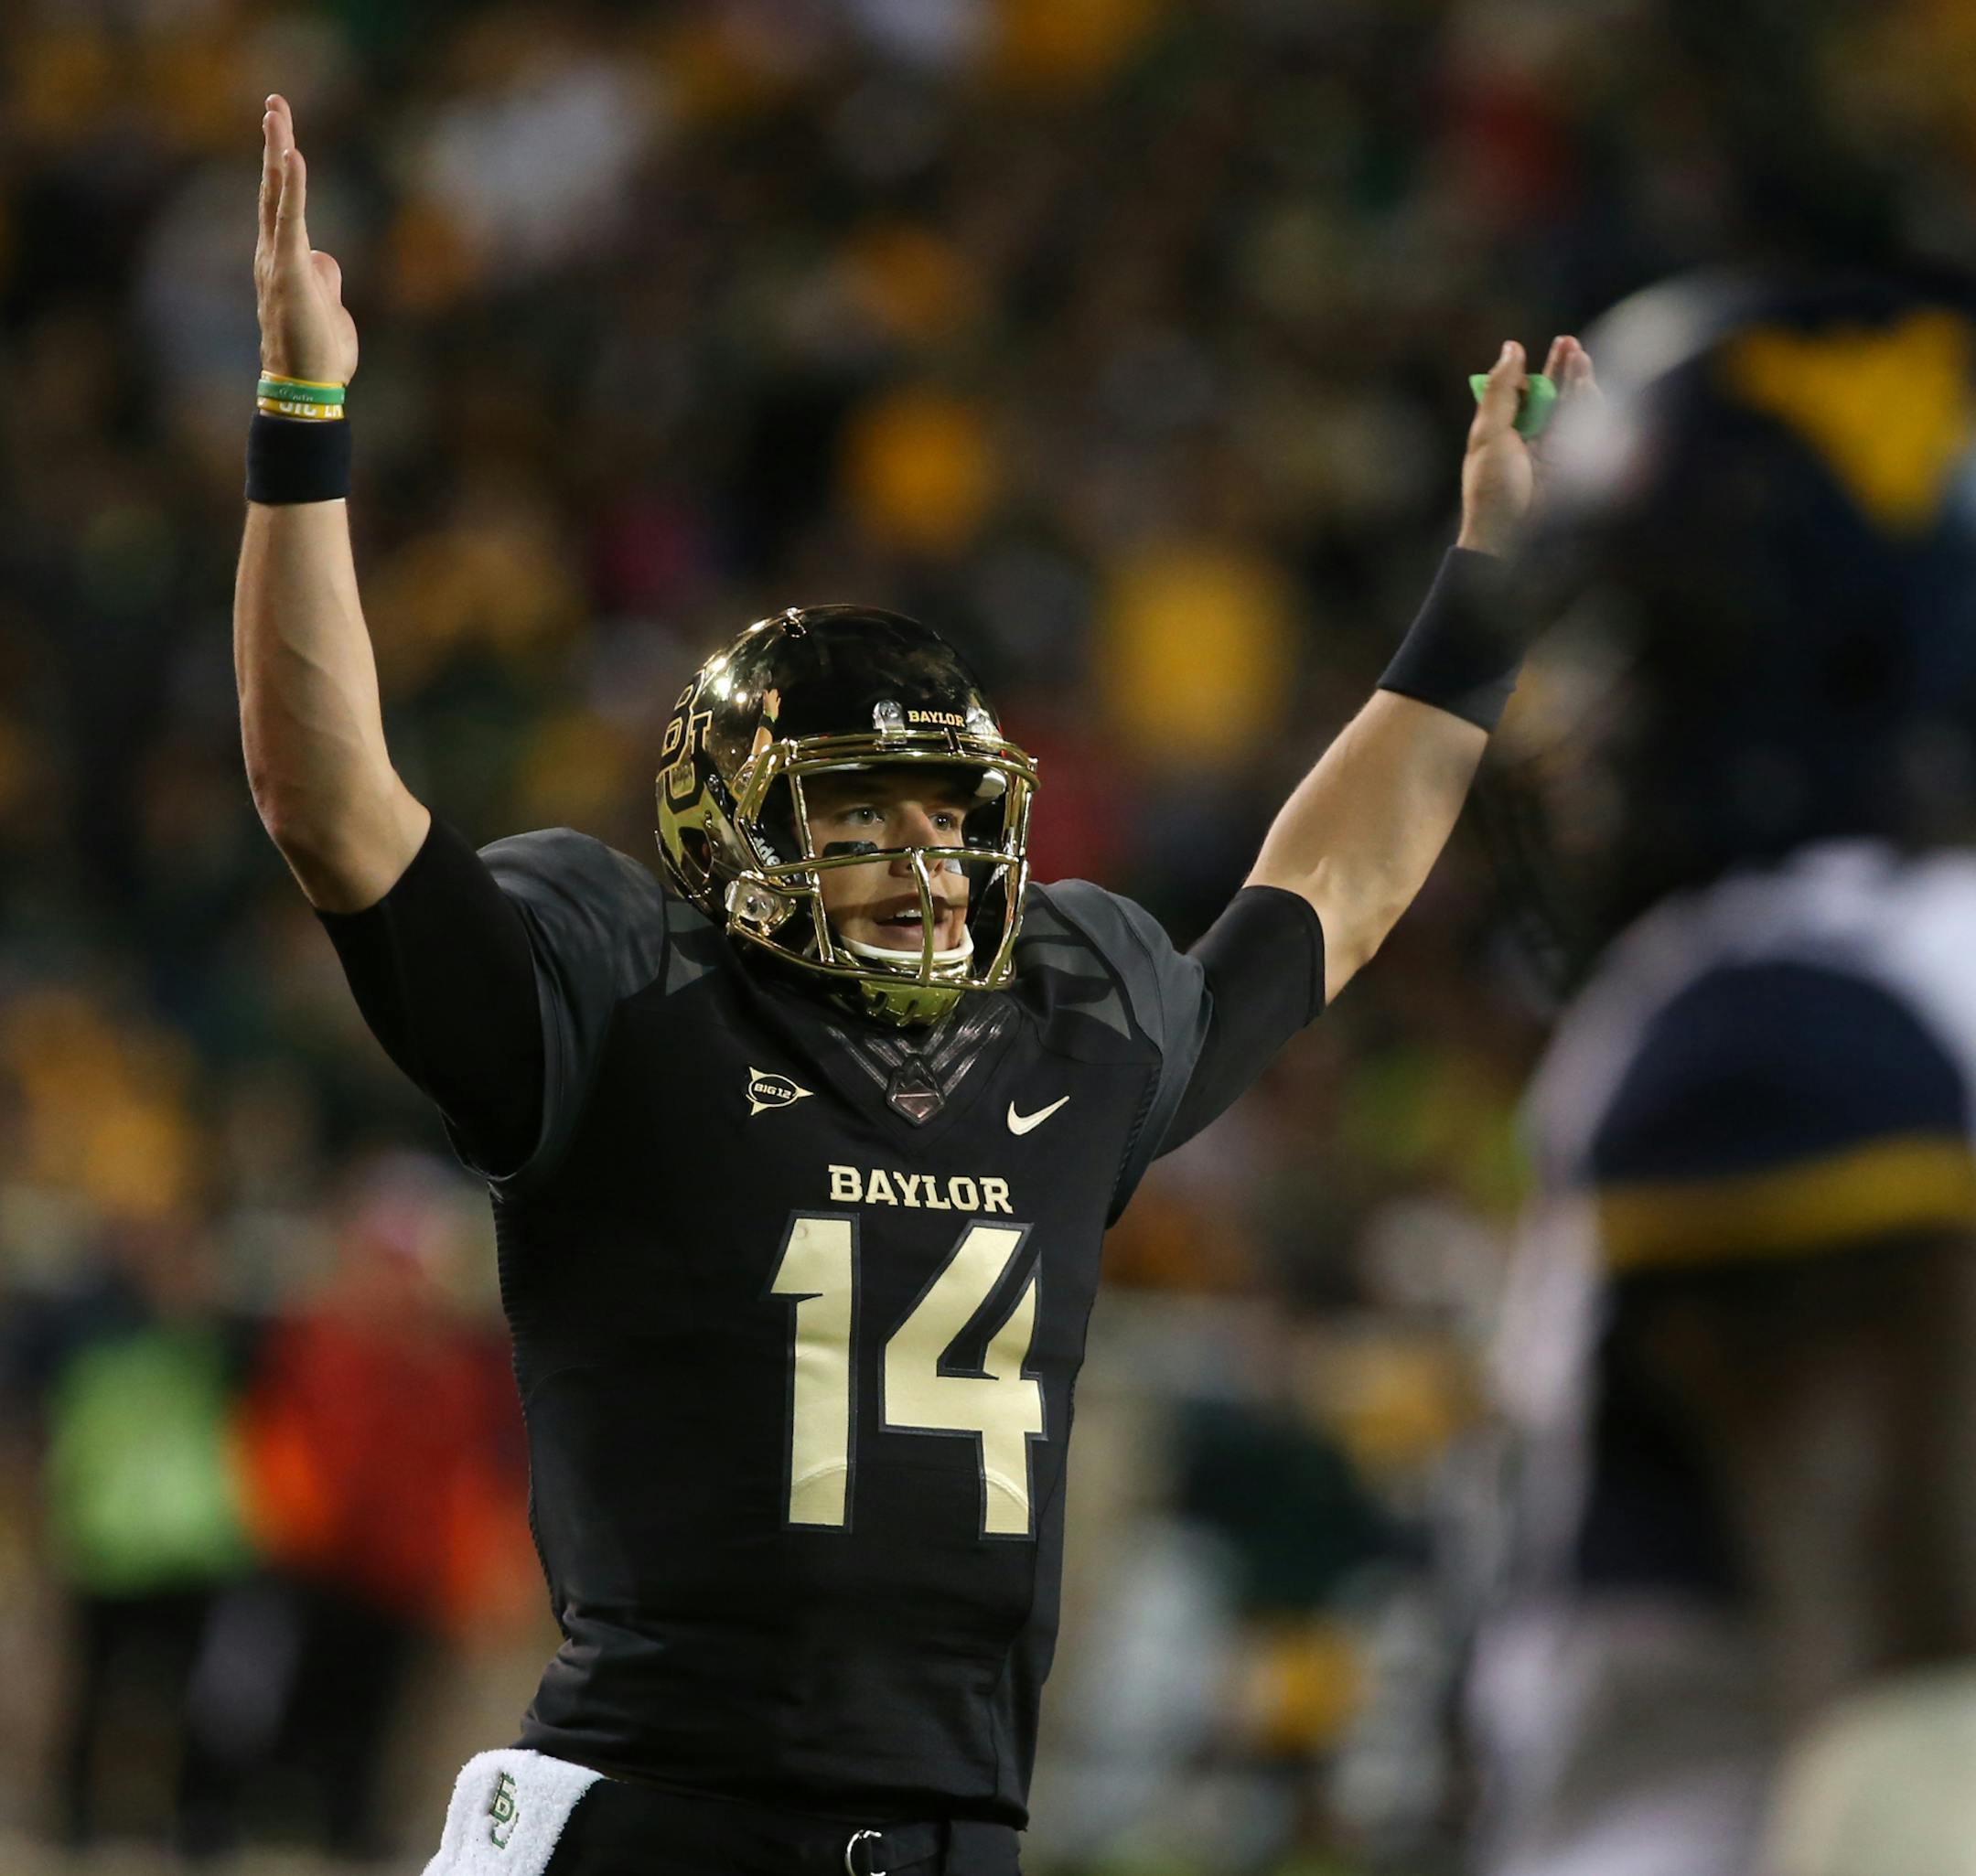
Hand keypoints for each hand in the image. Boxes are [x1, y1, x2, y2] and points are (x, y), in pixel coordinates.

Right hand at [254, 94, 357, 385]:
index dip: (283, 168)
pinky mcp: (288, 270)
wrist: (306, 389)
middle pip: (272, 188)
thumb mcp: (331, 308)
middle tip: (274, 103)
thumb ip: (326, 279)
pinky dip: (291, 186)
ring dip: (277, 150)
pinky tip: (292, 155)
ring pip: (276, 195)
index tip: (284, 133)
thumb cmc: (318, 355)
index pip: (283, 205)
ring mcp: (278, 261)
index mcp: (287, 262)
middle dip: (274, 143)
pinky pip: (289, 219)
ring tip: (277, 112)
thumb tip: (323, 257)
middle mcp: (273, 254)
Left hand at [1457, 334, 1595, 556]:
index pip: (1527, 389)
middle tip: (1572, 344)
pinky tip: (1588, 387)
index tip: (1556, 344)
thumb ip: (1500, 390)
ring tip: (1580, 357)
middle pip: (1553, 394)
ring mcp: (1553, 449)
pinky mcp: (1572, 463)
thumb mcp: (1488, 433)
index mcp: (1504, 427)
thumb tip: (1511, 347)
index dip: (1542, 367)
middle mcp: (1530, 435)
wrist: (1508, 534)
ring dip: (1577, 382)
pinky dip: (1589, 407)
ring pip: (1571, 407)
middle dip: (1565, 369)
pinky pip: (1584, 429)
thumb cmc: (1491, 487)